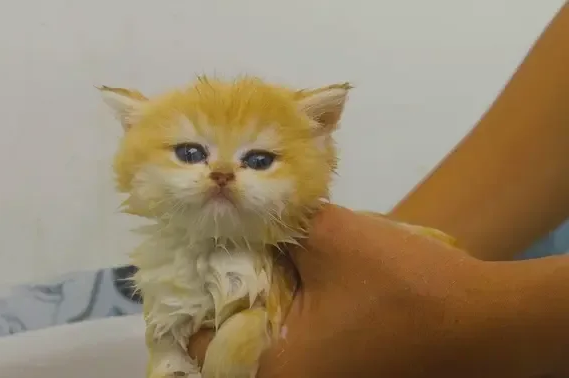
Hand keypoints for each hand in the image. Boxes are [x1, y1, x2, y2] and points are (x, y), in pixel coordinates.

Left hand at [188, 205, 530, 376]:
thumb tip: (248, 216)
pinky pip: (296, 335)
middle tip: (224, 244)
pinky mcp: (341, 366)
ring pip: (266, 334)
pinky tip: (296, 269)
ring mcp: (318, 377)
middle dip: (230, 287)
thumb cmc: (402, 286)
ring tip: (257, 248)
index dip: (198, 289)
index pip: (202, 339)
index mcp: (275, 369)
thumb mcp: (331, 239)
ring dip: (262, 293)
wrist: (482, 320)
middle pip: (234, 334)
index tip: (198, 251)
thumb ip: (280, 226)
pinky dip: (290, 305)